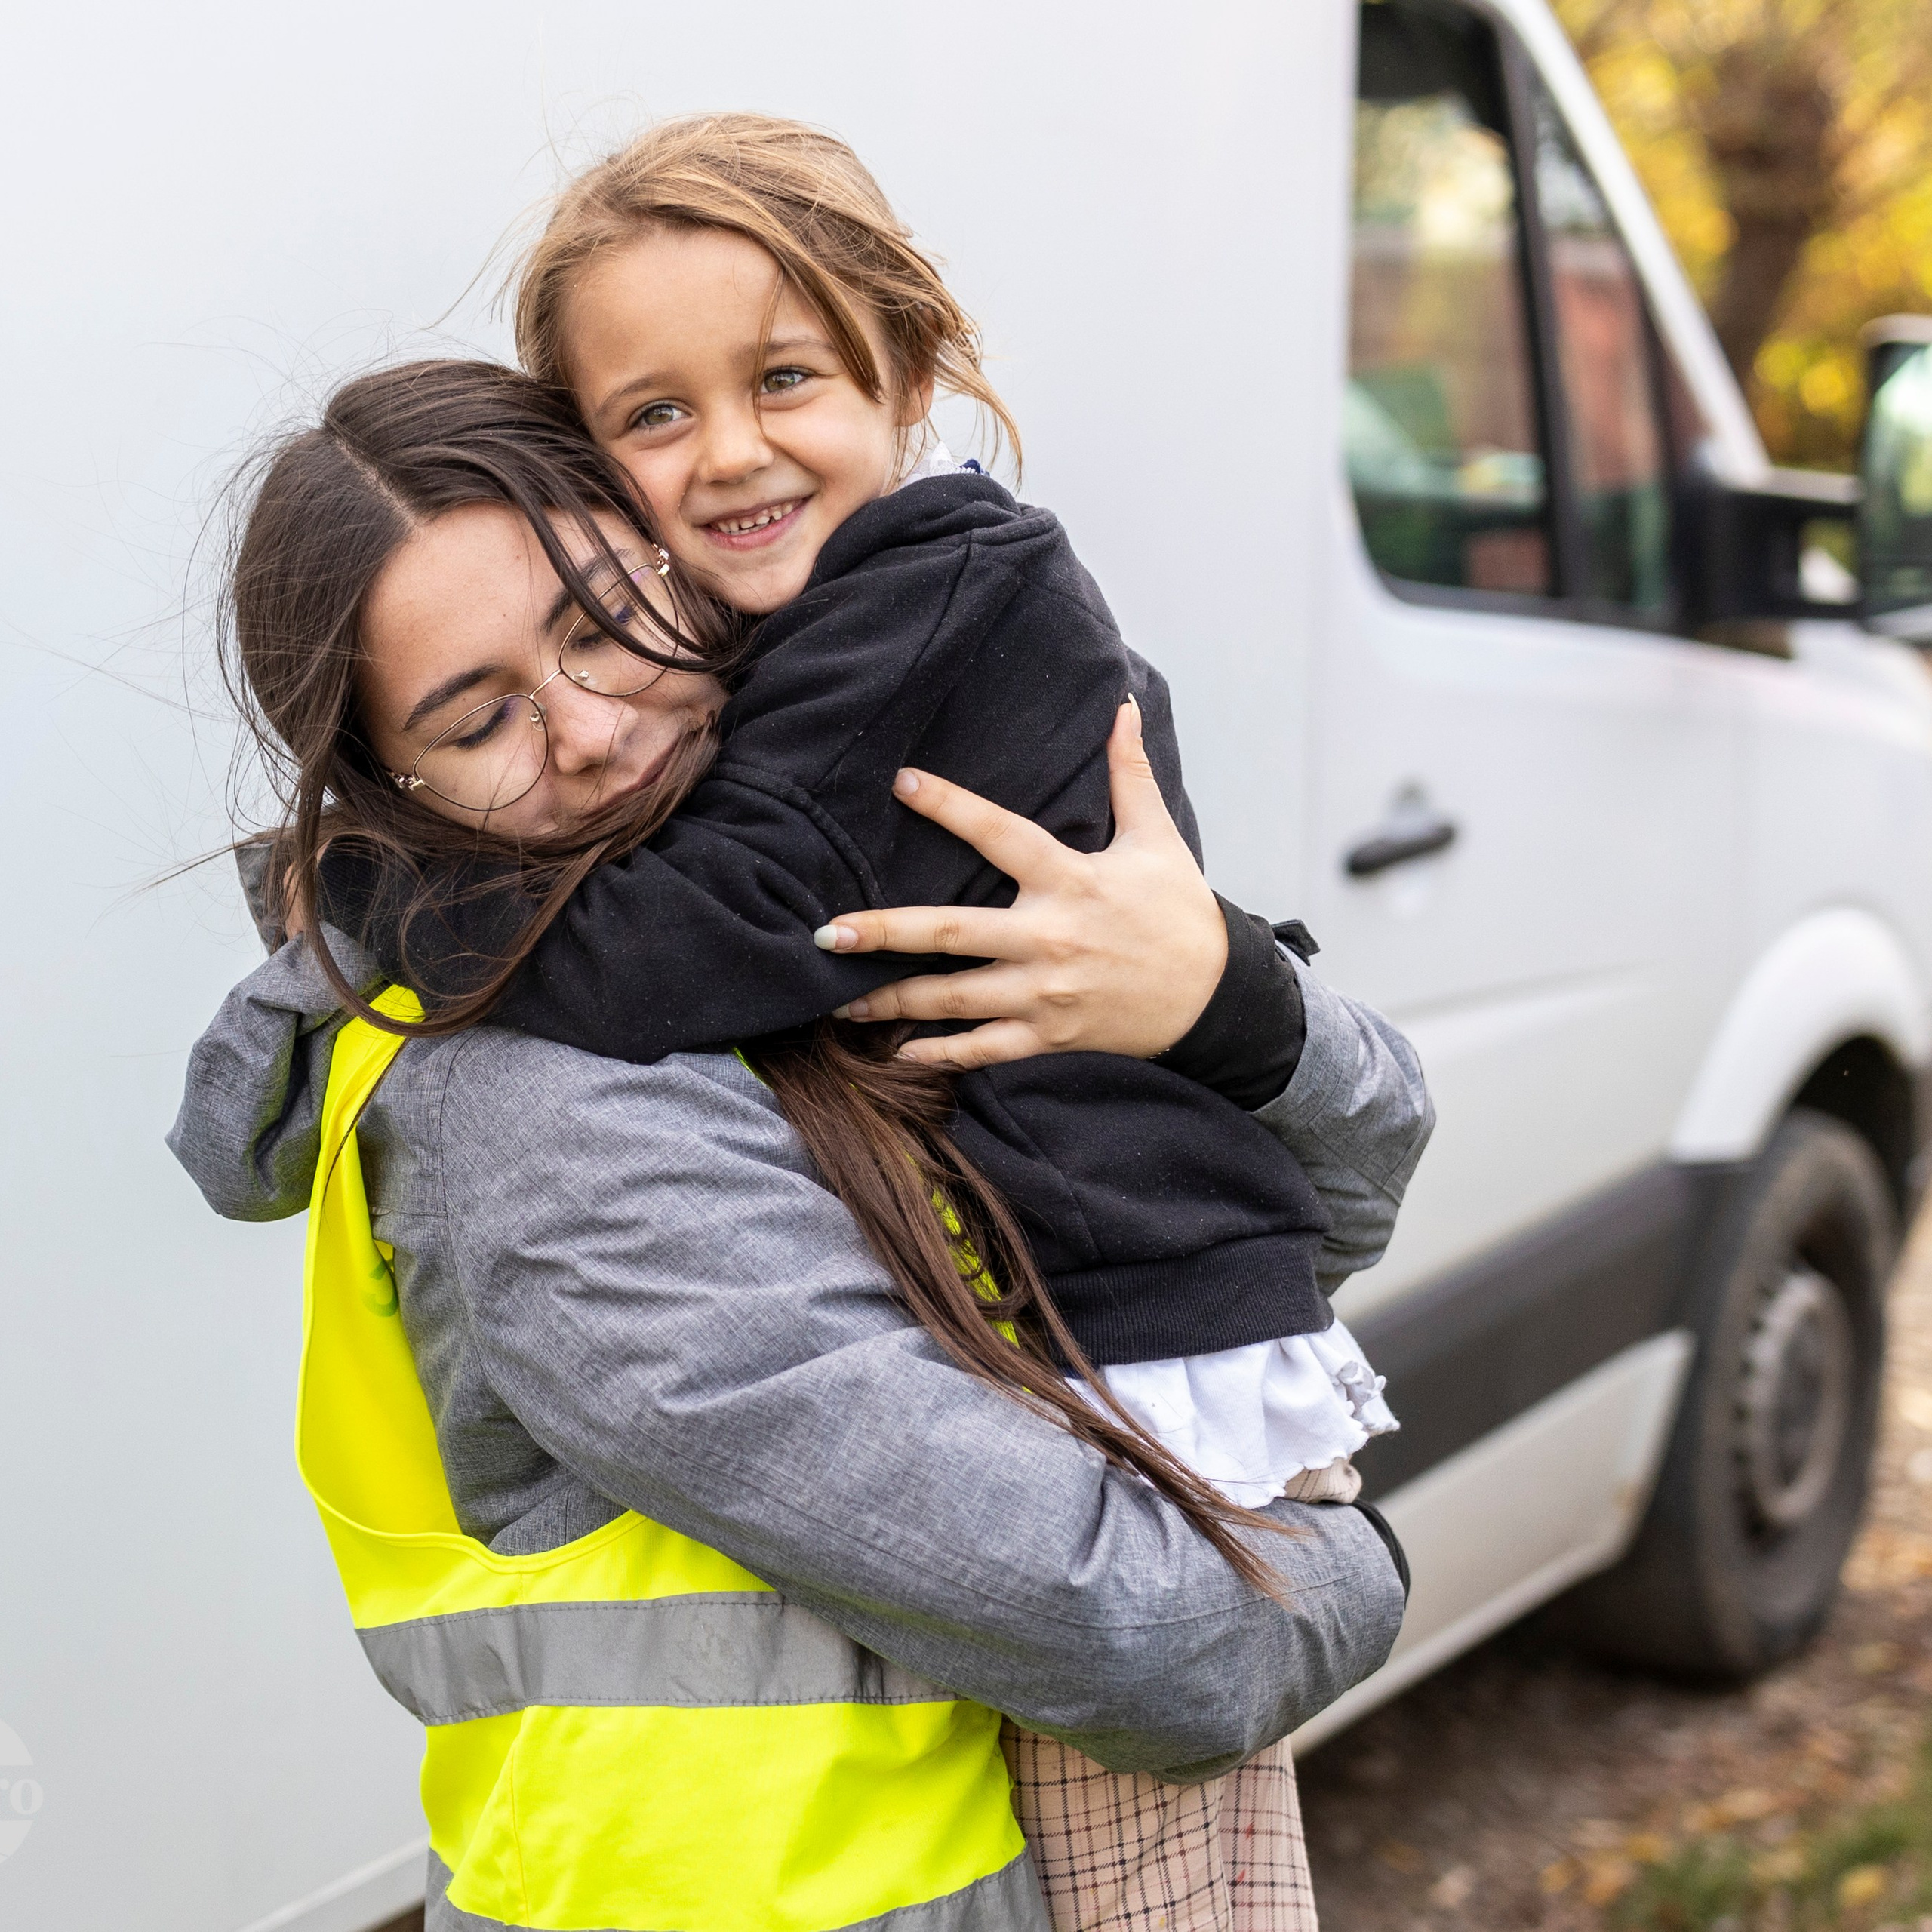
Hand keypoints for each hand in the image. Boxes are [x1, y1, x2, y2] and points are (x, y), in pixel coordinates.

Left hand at [813, 698, 1227, 1069]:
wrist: (1215, 996)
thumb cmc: (1180, 911)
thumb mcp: (1158, 837)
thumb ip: (1128, 774)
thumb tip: (1123, 706)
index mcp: (1071, 880)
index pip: (1000, 835)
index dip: (951, 807)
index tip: (901, 783)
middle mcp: (1050, 938)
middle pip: (953, 933)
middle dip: (885, 933)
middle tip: (827, 931)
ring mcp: (1046, 994)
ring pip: (956, 999)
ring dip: (893, 1002)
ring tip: (839, 1000)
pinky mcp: (1051, 1035)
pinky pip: (986, 1049)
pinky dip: (942, 1054)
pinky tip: (899, 1052)